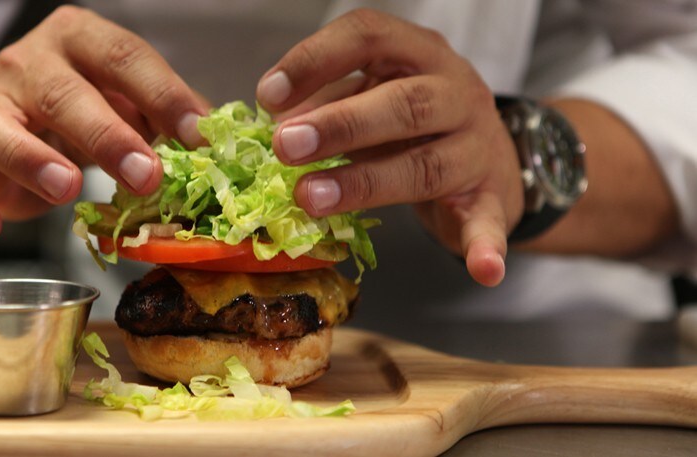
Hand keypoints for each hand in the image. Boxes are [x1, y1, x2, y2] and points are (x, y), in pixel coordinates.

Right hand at [0, 6, 207, 242]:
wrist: (16, 117)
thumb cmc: (87, 108)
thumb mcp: (129, 102)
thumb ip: (164, 117)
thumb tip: (215, 144)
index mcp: (79, 41)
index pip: (123, 56)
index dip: (162, 95)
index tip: (198, 135)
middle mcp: (28, 65)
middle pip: (63, 93)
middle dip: (107, 135)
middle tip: (146, 175)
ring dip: (30, 158)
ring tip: (68, 188)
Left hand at [256, 9, 524, 286]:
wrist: (493, 155)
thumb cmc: (413, 122)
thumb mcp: (371, 95)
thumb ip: (326, 103)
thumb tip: (274, 125)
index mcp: (418, 54)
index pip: (368, 36)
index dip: (315, 61)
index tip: (268, 96)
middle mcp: (455, 92)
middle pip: (403, 104)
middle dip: (339, 125)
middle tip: (286, 147)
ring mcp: (477, 146)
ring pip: (427, 165)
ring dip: (366, 183)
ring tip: (311, 199)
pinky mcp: (491, 197)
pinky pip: (489, 221)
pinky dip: (485, 245)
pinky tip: (483, 271)